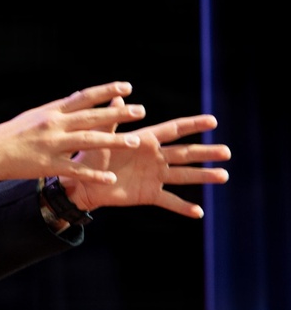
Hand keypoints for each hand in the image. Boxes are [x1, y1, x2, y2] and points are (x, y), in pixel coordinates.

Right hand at [0, 82, 161, 206]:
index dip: (107, 91)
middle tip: (141, 111)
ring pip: (89, 142)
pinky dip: (94, 174)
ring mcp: (52, 146)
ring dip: (114, 141)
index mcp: (52, 110)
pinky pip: (76, 170)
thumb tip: (78, 100)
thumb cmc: (11, 134)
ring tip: (135, 141)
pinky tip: (110, 178)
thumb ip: (58, 110)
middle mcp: (54, 125)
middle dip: (118, 114)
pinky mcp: (48, 166)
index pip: (84, 96)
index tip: (128, 87)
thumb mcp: (35, 115)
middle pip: (92, 117)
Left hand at [62, 110, 229, 216]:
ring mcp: (154, 176)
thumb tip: (118, 97)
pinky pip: (169, 201)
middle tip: (227, 152)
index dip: (193, 125)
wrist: (83, 184)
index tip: (213, 121)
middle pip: (186, 153)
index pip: (174, 130)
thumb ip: (113, 119)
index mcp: (147, 140)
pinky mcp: (149, 194)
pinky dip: (183, 207)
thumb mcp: (102, 136)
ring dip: (203, 176)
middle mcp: (156, 157)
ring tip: (223, 176)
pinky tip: (199, 212)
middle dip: (206, 152)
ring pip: (184, 176)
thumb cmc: (91, 156)